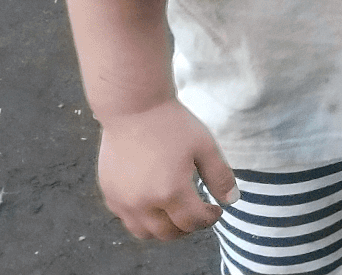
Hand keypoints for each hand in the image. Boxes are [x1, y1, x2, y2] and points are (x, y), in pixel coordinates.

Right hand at [96, 100, 236, 240]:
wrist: (134, 108)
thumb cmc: (173, 125)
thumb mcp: (205, 147)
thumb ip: (220, 176)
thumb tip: (232, 200)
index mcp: (171, 192)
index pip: (193, 222)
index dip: (209, 219)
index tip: (215, 209)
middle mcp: (144, 203)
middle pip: (169, 234)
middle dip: (188, 227)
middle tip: (197, 213)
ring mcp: (122, 201)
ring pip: (145, 233)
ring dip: (164, 229)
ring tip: (176, 214)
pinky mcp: (109, 194)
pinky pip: (127, 219)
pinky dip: (143, 219)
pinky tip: (154, 203)